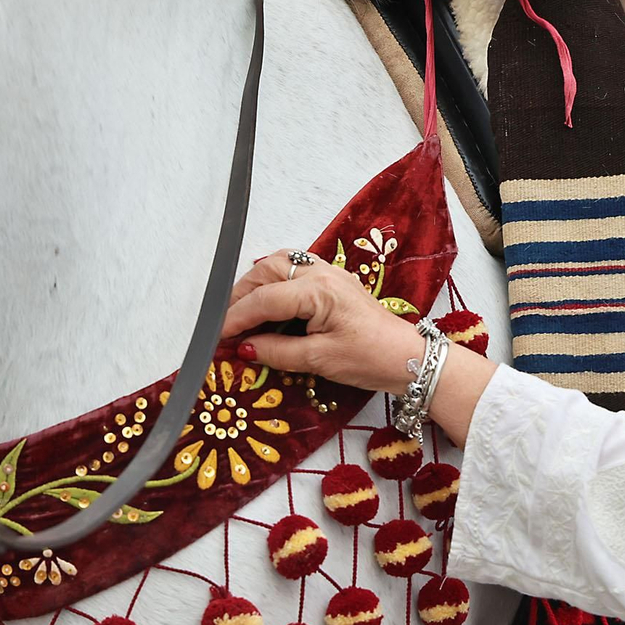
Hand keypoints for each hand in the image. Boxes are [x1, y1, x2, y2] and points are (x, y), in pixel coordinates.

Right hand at [223, 251, 498, 444]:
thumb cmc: (368, 359)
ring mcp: (329, 273)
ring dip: (256, 284)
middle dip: (241, 295)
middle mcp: (321, 274)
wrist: (407, 357)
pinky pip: (295, 269)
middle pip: (267, 270)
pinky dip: (274, 280)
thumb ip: (278, 352)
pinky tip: (267, 301)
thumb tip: (244, 348)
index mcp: (318, 291)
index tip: (216, 336)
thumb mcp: (319, 360)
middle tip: (224, 322)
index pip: (265, 299)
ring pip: (280, 263)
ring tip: (241, 311)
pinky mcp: (334, 280)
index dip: (236, 318)